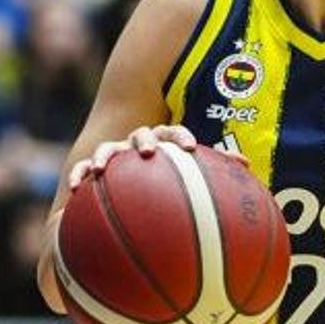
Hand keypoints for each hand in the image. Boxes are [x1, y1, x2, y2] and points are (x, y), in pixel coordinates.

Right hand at [67, 124, 221, 189]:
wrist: (138, 191)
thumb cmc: (172, 180)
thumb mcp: (195, 174)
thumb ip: (217, 168)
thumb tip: (247, 164)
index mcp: (166, 144)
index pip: (175, 132)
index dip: (181, 137)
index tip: (189, 148)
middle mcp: (140, 145)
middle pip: (142, 134)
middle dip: (144, 140)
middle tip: (149, 152)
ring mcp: (117, 155)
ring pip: (109, 149)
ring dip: (107, 155)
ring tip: (104, 168)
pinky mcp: (96, 168)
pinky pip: (84, 169)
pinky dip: (80, 173)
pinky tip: (77, 186)